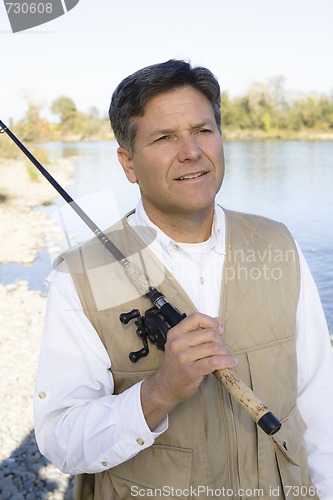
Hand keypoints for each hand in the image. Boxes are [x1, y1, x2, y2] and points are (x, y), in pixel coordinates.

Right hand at [141, 312, 237, 429]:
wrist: (164, 387)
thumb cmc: (176, 365)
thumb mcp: (182, 345)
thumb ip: (199, 332)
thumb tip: (218, 320)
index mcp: (175, 333)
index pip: (196, 318)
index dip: (211, 322)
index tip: (219, 330)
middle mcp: (177, 343)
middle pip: (209, 333)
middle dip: (221, 341)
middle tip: (223, 349)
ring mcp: (183, 357)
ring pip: (214, 347)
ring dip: (225, 352)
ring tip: (227, 357)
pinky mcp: (191, 371)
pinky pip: (214, 362)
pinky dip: (226, 361)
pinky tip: (231, 363)